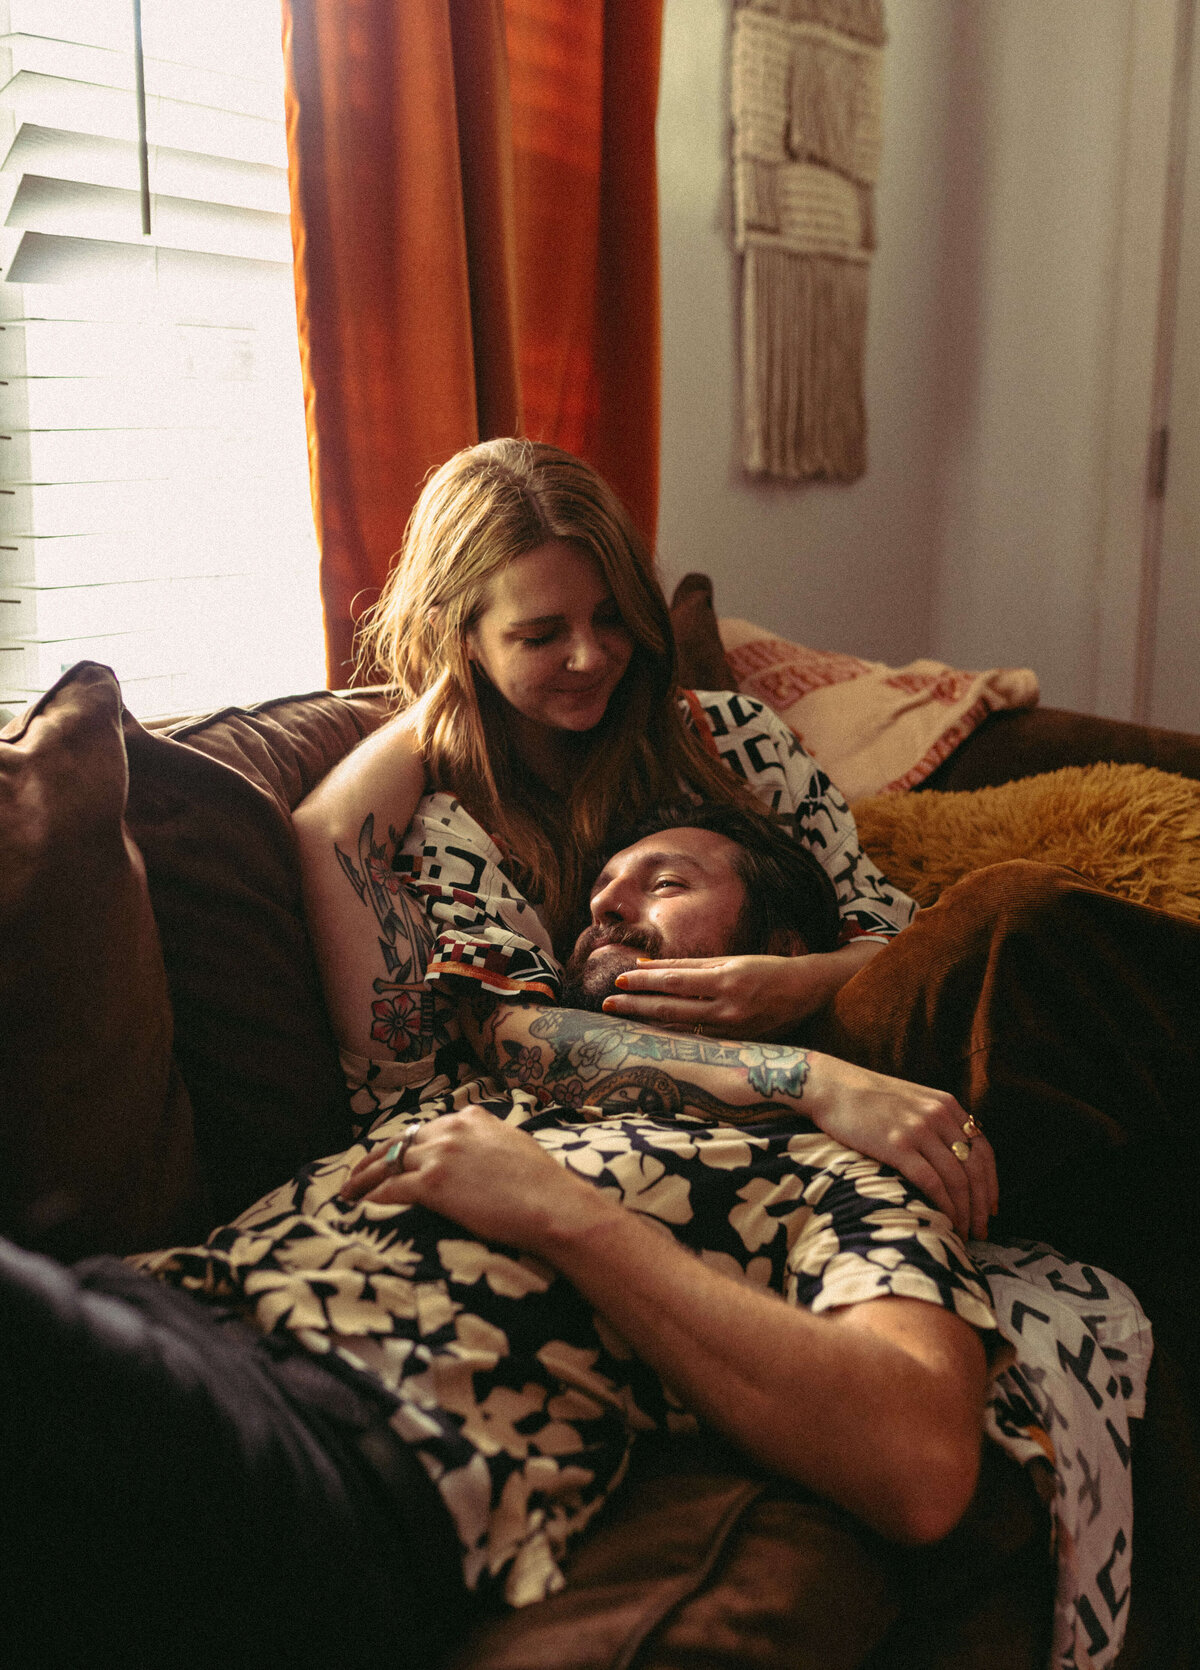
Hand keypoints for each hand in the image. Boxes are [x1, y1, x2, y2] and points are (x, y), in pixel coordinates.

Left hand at [338, 1104, 613, 1251]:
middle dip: (374, 1159)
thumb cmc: (543, 1184)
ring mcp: (439, 1155)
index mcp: (470, 1118)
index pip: (425, 1129)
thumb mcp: (514, 1144)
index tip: (391, 1156)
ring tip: (348, 1192)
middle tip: (356, 1174)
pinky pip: (390, 1189)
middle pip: (399, 1142)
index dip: (403, 1145)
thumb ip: (488, 1140)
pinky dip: (373, 1197)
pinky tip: (363, 1207)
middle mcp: (450, 1130)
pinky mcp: (432, 1184)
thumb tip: (481, 1152)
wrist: (551, 1204)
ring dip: (364, 1179)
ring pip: (387, 1164)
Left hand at [600, 952, 854, 1039]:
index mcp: (726, 980)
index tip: (619, 980)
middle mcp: (727, 1009)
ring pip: (678, 1028)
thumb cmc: (767, 970)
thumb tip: (650, 965)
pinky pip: (695, 1039)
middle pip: (669, 1009)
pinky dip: (670, 1034)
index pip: (674, 981)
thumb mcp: (730, 960)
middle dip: (635, 1006)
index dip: (644, 982)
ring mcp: (731, 1030)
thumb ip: (690, 965)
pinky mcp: (734, 1044)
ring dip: (646, 1022)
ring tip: (621, 1016)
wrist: (807, 994)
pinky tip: (650, 1032)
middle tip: (606, 1004)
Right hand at [802, 1055, 997, 1240]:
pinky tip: (943, 1221)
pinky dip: (943, 1205)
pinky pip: (931, 1182)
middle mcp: (938, 1115)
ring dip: (964, 1211)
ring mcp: (918, 1129)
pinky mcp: (897, 1145)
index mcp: (946, 1104)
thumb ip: (936, 1121)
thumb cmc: (868, 1099)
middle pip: (975, 1169)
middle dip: (981, 1205)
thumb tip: (954, 1157)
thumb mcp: (912, 1100)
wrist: (832, 1086)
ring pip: (956, 1179)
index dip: (991, 1183)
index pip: (983, 1150)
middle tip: (981, 1230)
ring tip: (963, 1232)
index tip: (990, 1208)